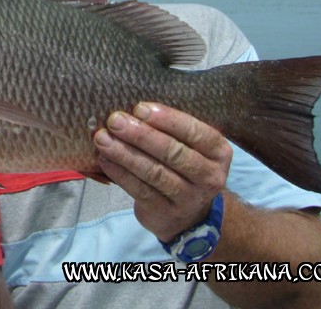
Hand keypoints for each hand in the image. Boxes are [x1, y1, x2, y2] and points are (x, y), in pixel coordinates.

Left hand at [93, 101, 231, 241]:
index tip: (139, 108)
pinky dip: (120, 173)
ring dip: (125, 154)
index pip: (194, 132)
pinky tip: (104, 159)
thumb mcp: (191, 146)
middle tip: (114, 120)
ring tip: (102, 139)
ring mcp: (188, 198)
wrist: (189, 214)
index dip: (166, 119)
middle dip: (140, 135)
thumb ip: (172, 128)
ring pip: (154, 173)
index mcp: (218, 152)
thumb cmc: (184, 165)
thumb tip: (133, 106)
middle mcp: (209, 176)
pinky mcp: (166, 212)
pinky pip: (140, 190)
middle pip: (172, 153)